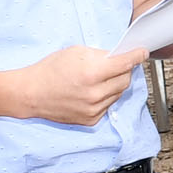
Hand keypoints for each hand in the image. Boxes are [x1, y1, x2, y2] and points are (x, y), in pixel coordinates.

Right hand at [16, 44, 150, 125]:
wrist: (30, 94)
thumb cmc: (49, 70)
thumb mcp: (75, 52)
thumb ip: (100, 55)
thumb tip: (118, 57)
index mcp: (92, 73)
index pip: (125, 64)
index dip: (136, 56)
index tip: (142, 52)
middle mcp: (95, 94)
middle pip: (125, 80)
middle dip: (123, 70)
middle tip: (114, 65)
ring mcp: (94, 109)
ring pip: (118, 94)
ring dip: (113, 84)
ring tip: (97, 79)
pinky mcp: (91, 120)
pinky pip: (108, 105)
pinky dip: (104, 97)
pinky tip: (90, 92)